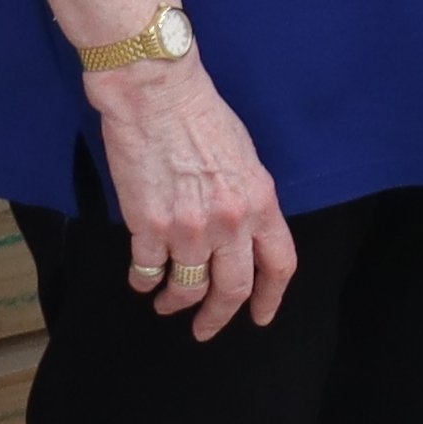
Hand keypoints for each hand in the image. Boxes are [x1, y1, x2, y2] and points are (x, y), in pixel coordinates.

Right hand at [88, 55, 296, 339]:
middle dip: (219, 318)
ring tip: (167, 304)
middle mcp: (230, 222)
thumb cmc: (200, 115)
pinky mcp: (149, 228)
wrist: (156, 93)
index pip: (279, 265)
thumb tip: (245, 232)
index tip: (261, 316)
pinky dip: (144, 282)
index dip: (271, 299)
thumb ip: (249, 199)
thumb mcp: (245, 156)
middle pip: (232, 290)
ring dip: (176, 303)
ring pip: (187, 288)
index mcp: (260, 202)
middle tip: (205, 330)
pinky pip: (148, 272)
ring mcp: (189, 229)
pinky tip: (143, 280)